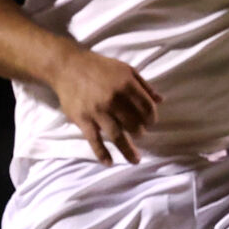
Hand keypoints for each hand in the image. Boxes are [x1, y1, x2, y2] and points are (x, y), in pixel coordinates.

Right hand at [49, 46, 162, 163]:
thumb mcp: (125, 69)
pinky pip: (94, 141)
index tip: (150, 123)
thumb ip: (144, 85)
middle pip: (134, 124)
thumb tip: (161, 100)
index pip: (146, 108)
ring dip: (128, 150)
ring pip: (117, 136)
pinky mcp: (83, 119)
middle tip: (139, 134)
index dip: (152, 118)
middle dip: (140, 132)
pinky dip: (102, 154)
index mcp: (126, 84)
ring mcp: (97, 111)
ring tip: (135, 159)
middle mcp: (114, 99)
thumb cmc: (99, 67)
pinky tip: (109, 162)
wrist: (67, 66)